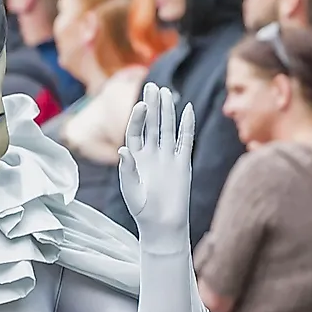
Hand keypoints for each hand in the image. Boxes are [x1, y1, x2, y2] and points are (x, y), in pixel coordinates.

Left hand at [117, 84, 194, 251]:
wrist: (162, 225)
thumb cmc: (142, 210)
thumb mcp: (130, 190)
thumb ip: (127, 169)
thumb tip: (123, 150)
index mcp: (135, 158)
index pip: (135, 132)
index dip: (137, 118)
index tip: (140, 105)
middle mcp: (151, 154)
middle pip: (151, 125)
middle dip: (152, 106)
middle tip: (152, 86)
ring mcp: (167, 157)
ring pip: (168, 129)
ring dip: (168, 111)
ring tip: (167, 92)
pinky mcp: (182, 163)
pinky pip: (185, 141)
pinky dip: (187, 126)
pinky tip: (187, 109)